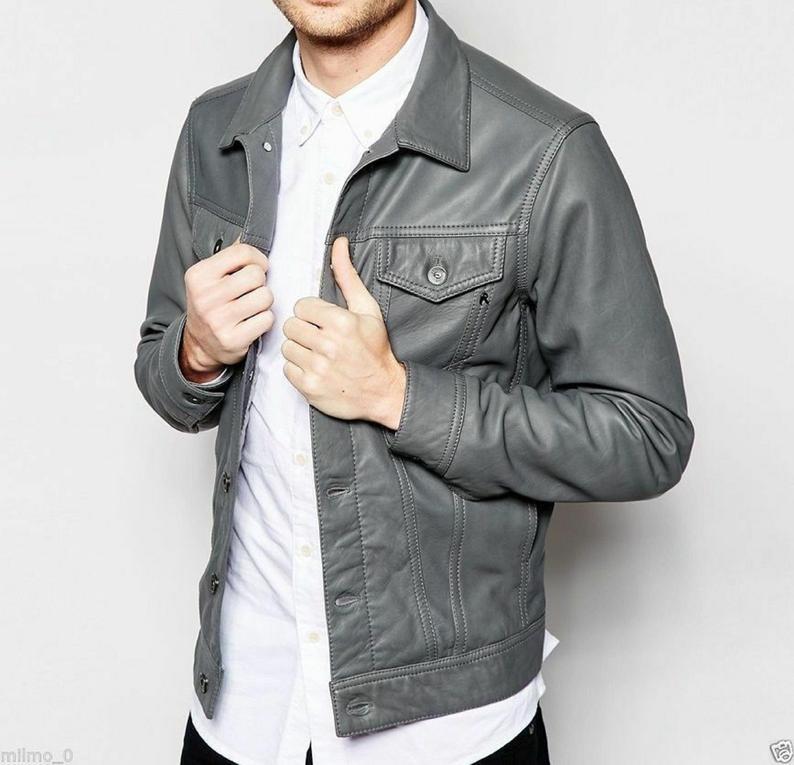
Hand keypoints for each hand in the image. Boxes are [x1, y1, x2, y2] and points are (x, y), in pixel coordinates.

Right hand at [180, 236, 274, 382]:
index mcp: (198, 275)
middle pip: (256, 275)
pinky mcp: (232, 339)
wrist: (200, 344)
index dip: (258, 259)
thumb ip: (230, 258)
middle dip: (261, 282)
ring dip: (264, 302)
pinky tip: (252, 322)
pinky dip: (265, 320)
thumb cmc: (211, 305)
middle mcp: (205, 297)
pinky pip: (267, 319)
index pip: (242, 252)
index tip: (257, 268)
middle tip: (252, 290)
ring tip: (252, 306)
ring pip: (265, 297)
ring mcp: (218, 320)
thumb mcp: (210, 278)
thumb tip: (249, 234)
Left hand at [281, 236, 405, 428]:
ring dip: (299, 349)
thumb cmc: (375, 349)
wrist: (383, 392)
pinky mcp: (309, 387)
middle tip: (320, 338)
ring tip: (318, 354)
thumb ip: (347, 276)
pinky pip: (287, 369)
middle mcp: (327, 345)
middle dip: (304, 331)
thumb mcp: (367, 309)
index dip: (312, 314)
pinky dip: (298, 369)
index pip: (301, 307)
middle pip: (291, 326)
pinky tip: (315, 368)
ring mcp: (317, 367)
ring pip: (287, 347)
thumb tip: (338, 243)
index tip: (324, 323)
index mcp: (340, 322)